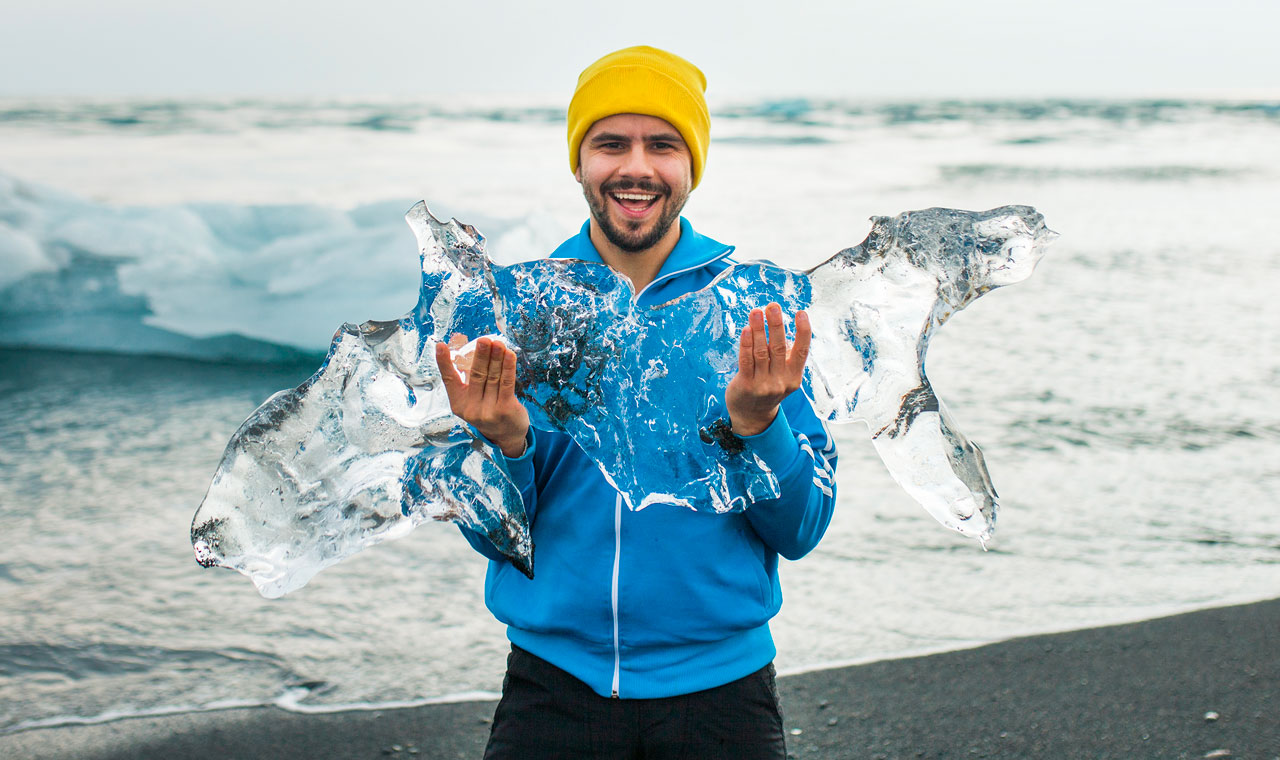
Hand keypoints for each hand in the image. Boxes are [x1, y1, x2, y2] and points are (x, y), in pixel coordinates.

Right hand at [434, 335, 529, 457]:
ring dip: (496, 358)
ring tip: (498, 343)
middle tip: (483, 339)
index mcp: (459, 403)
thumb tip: (468, 346)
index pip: (449, 380)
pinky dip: (508, 367)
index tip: (440, 346)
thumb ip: (470, 376)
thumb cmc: (488, 410)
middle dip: (481, 355)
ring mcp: (487, 411)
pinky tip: (510, 355)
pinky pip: (506, 384)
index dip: (444, 362)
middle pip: (476, 376)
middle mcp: (471, 408)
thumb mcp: (474, 397)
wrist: (506, 436)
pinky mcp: (504, 410)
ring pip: (492, 378)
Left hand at [725, 303, 810, 435]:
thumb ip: (782, 355)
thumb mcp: (782, 374)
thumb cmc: (768, 386)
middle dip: (776, 325)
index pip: (802, 352)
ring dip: (759, 330)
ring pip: (762, 352)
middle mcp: (781, 382)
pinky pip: (746, 361)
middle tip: (773, 306)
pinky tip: (746, 329)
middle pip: (779, 349)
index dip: (803, 332)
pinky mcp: (746, 386)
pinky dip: (746, 344)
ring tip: (756, 311)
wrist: (752, 416)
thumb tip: (779, 325)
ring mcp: (763, 385)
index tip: (801, 313)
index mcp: (794, 377)